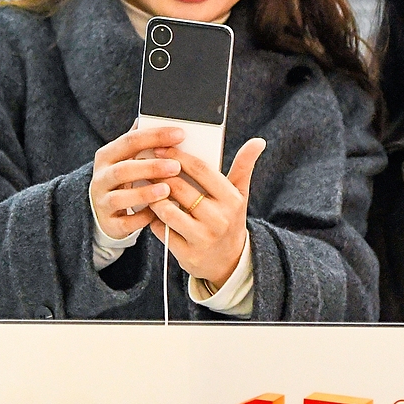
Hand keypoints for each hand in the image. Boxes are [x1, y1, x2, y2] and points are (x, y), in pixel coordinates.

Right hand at [89, 125, 184, 241]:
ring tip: (167, 189)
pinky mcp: (109, 223)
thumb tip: (155, 117)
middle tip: (176, 166)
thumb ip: (140, 141)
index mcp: (107, 156)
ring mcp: (102, 201)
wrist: (105, 212)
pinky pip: (125, 222)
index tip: (180, 134)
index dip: (155, 136)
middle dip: (150, 167)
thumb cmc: (125, 180)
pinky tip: (157, 213)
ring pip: (120, 197)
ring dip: (145, 193)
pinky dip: (141, 218)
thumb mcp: (128, 158)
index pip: (130, 141)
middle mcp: (101, 177)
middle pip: (123, 169)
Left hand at [147, 137, 265, 287]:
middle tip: (146, 164)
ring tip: (145, 185)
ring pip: (167, 210)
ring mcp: (202, 238)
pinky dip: (152, 217)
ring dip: (153, 196)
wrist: (229, 262)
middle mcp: (218, 219)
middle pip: (181, 188)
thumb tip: (258, 141)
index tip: (161, 147)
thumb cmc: (230, 218)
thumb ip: (244, 166)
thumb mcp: (240, 194)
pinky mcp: (186, 254)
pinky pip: (161, 230)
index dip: (178, 156)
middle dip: (160, 174)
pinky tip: (148, 208)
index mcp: (231, 200)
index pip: (201, 170)